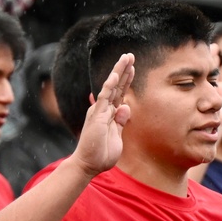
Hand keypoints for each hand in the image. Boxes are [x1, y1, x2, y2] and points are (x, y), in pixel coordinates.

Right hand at [72, 53, 133, 176]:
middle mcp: (103, 109)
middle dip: (124, 70)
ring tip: (126, 58)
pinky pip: (103, 98)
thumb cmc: (101, 154)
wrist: (89, 165)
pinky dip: (109, 86)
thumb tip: (126, 106)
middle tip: (130, 55)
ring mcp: (99, 111)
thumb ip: (121, 122)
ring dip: (118, 72)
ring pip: (110, 87)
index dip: (126, 80)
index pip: (119, 93)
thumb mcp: (117, 137)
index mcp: (109, 114)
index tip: (132, 67)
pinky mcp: (96, 116)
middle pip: (116, 86)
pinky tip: (115, 75)